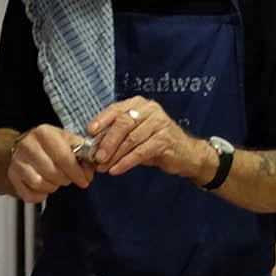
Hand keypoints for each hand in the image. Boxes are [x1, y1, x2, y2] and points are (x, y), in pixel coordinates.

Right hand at [6, 124, 93, 202]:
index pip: (64, 158)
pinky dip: (40, 195)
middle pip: (53, 173)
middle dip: (66, 180)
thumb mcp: (67, 140)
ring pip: (41, 184)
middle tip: (68, 178)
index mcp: (44, 133)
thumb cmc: (50, 145)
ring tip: (55, 180)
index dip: (78, 173)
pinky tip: (44, 186)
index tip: (85, 180)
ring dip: (53, 187)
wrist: (24, 145)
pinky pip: (30, 194)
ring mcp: (17, 161)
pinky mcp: (12, 176)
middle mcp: (28, 145)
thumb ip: (83, 151)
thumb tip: (92, 166)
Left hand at [87, 99, 209, 179]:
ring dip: (115, 155)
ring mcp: (159, 124)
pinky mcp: (165, 140)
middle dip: (107, 141)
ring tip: (103, 167)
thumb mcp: (135, 135)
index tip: (90, 132)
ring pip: (131, 139)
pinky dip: (126, 162)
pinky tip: (116, 170)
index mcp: (139, 105)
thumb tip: (93, 146)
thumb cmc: (156, 142)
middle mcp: (150, 110)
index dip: (101, 120)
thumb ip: (117, 136)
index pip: (116, 109)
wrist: (186, 153)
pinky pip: (141, 151)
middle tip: (97, 157)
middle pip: (123, 124)